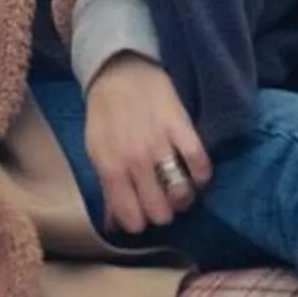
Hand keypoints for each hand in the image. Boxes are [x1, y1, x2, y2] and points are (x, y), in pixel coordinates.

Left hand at [85, 55, 211, 236]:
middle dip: (162, 213)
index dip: (139, 223)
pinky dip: (201, 175)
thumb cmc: (105, 115)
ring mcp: (160, 144)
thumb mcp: (96, 151)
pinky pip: (199, 163)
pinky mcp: (182, 128)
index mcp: (110, 167)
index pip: (130, 217)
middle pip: (159, 212)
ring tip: (179, 191)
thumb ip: (107, 188)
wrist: (120, 72)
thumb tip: (113, 224)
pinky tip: (196, 175)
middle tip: (162, 203)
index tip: (142, 216)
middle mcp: (135, 160)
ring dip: (183, 199)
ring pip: (180, 194)